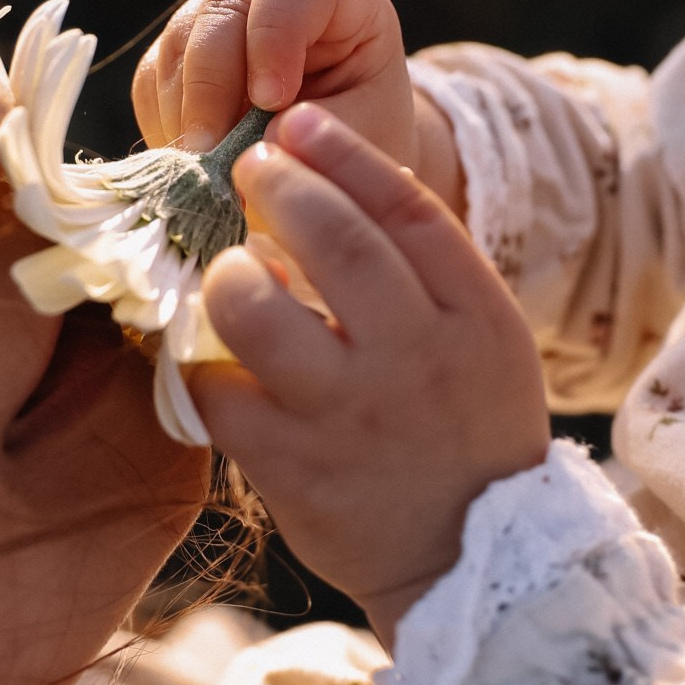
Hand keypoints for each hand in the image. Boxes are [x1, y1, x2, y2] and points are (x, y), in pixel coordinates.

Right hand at [133, 0, 462, 210]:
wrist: (340, 150)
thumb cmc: (368, 128)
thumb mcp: (369, 130)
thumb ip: (323, 131)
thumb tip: (257, 144)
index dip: (274, 36)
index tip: (272, 101)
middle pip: (221, 9)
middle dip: (212, 86)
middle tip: (213, 154)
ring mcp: (215, 18)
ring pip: (178, 45)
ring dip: (186, 114)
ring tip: (208, 174)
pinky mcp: (178, 58)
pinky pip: (153, 83)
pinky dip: (166, 125)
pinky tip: (196, 166)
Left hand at [190, 101, 548, 647]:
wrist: (469, 561)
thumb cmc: (464, 431)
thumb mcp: (481, 339)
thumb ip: (425, 265)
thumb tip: (332, 177)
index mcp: (476, 317)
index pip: (409, 208)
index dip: (343, 153)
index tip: (295, 124)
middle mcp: (416, 358)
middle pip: (338, 242)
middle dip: (278, 187)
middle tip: (246, 170)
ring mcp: (350, 415)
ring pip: (260, 312)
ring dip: (229, 273)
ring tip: (228, 272)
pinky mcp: (293, 469)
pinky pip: (220, 391)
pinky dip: (202, 361)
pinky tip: (207, 351)